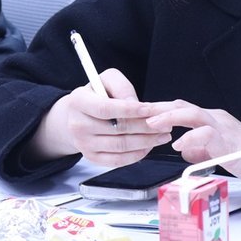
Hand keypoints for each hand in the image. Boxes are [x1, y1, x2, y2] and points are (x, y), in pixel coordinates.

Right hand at [29, 68, 170, 166]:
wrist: (75, 115)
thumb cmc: (95, 94)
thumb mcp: (105, 80)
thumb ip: (121, 86)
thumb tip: (136, 104)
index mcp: (78, 101)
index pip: (106, 108)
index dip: (130, 110)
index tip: (151, 109)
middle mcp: (77, 125)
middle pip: (117, 129)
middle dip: (146, 126)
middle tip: (166, 122)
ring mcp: (83, 144)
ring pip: (121, 146)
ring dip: (146, 141)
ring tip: (163, 134)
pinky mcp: (91, 158)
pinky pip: (118, 160)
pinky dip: (137, 154)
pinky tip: (149, 145)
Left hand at [145, 101, 240, 193]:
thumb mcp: (217, 152)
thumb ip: (200, 148)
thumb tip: (184, 150)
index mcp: (212, 120)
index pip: (182, 109)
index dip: (161, 111)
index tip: (142, 113)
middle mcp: (215, 118)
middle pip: (182, 105)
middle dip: (159, 108)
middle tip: (139, 112)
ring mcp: (222, 126)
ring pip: (192, 113)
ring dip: (170, 117)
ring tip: (153, 124)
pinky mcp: (228, 140)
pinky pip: (206, 134)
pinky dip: (190, 138)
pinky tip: (179, 144)